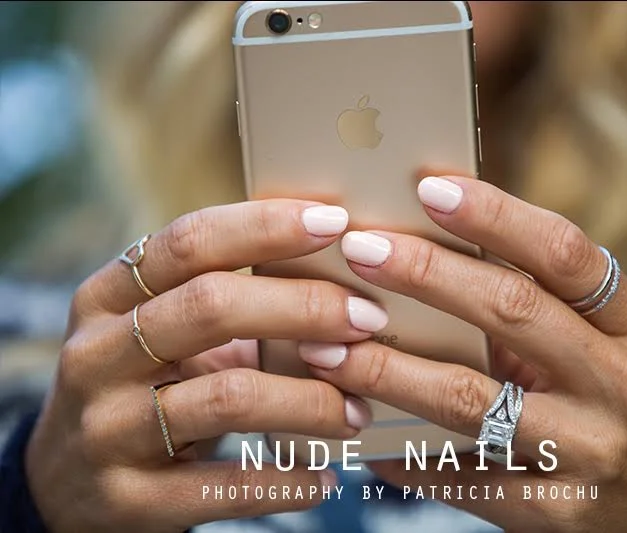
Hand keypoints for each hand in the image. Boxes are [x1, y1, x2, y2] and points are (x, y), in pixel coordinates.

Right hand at [25, 199, 379, 532]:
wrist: (60, 487)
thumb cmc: (139, 387)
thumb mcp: (157, 333)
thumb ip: (219, 300)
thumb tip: (334, 269)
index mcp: (108, 298)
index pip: (190, 243)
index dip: (266, 226)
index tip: (335, 222)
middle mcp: (98, 356)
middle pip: (212, 306)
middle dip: (305, 307)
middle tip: (369, 320)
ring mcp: (106, 430)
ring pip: (229, 397)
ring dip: (311, 401)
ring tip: (357, 411)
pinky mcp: (126, 499)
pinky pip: (224, 486)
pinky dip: (286, 481)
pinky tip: (325, 476)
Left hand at [303, 176, 626, 531]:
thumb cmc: (611, 397)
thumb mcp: (604, 343)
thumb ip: (538, 301)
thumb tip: (430, 246)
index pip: (564, 254)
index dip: (496, 214)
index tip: (429, 187)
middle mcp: (622, 383)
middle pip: (512, 309)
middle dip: (426, 274)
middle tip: (360, 249)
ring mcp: (591, 450)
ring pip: (469, 397)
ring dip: (388, 368)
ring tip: (327, 347)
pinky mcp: (557, 510)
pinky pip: (461, 476)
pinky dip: (404, 453)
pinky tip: (362, 435)